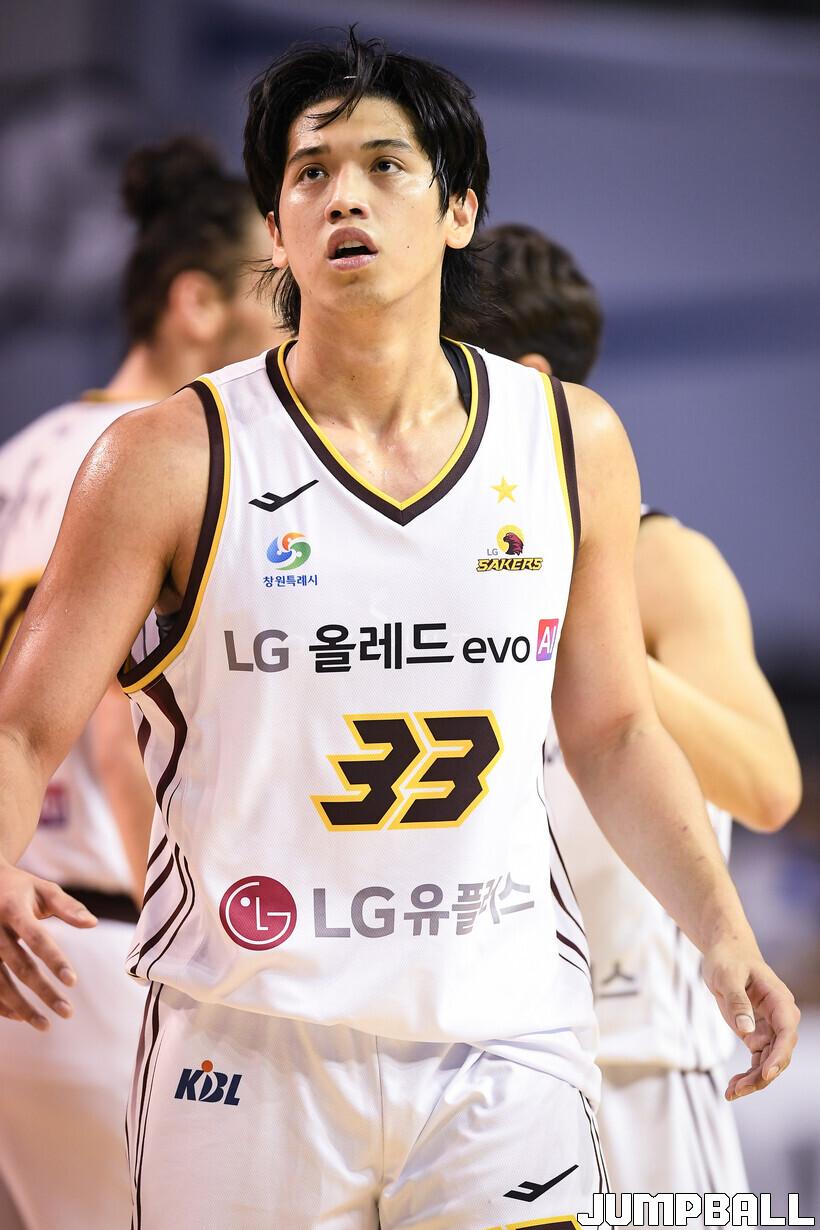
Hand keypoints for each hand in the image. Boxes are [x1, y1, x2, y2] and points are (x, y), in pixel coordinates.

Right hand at [0, 861, 96, 1029]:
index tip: (73, 981)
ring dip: (22, 1007)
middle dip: (44, 992)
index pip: (37, 939)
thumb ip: (68, 906)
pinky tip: (21, 1016)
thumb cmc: (19, 888)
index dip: (54, 961)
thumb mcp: (43, 889)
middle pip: (20, 966)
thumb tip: (92, 923)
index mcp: (14, 910)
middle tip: (67, 1012)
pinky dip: (3, 1005)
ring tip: (45, 1025)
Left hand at [703, 942, 799, 1098]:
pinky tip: (732, 1087)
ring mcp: (770, 1028)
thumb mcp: (727, 976)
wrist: (725, 951)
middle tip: (738, 1090)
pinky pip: (757, 1060)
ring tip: (732, 1093)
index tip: (766, 1073)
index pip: (787, 1033)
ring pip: (769, 1062)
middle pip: (779, 1054)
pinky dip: (747, 1075)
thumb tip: (746, 1030)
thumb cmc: (728, 959)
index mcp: (779, 1000)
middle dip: (762, 1075)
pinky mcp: (757, 1034)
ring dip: (754, 1080)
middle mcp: (780, 1017)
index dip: (779, 1055)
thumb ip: (737, 1001)